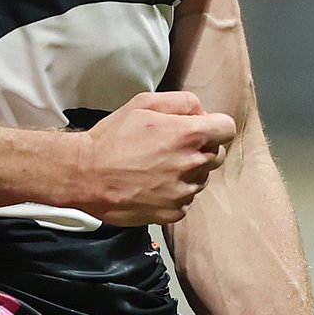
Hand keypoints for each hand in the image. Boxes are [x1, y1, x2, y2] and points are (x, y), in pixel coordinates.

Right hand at [77, 91, 235, 225]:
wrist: (86, 175)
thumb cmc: (113, 137)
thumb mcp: (142, 103)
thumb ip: (180, 102)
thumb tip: (200, 112)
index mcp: (187, 134)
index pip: (227, 128)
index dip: (214, 125)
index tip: (198, 128)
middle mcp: (191, 164)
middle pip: (217, 154)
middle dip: (201, 148)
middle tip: (171, 146)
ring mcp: (184, 192)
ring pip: (202, 178)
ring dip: (188, 171)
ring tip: (158, 166)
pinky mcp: (174, 212)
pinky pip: (186, 199)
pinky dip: (175, 192)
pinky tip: (152, 184)